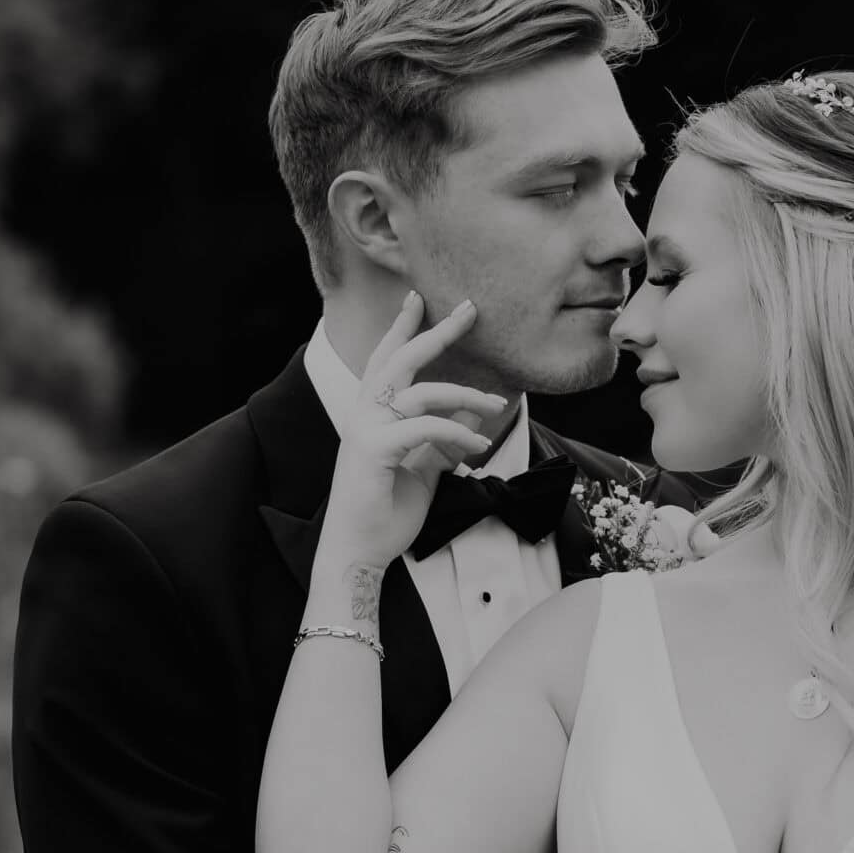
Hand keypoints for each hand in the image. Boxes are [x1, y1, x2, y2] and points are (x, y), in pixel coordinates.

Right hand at [315, 293, 510, 570]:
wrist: (359, 554)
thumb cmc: (385, 515)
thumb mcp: (423, 470)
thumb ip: (441, 440)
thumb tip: (467, 413)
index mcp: (371, 415)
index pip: (387, 361)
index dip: (403, 329)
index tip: (418, 298)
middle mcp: (363, 415)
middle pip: (400, 359)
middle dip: (436, 331)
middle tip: (469, 309)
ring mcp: (365, 431)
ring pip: (419, 392)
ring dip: (464, 394)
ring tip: (493, 405)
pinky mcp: (374, 451)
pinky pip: (424, 428)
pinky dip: (456, 432)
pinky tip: (478, 444)